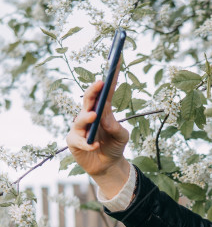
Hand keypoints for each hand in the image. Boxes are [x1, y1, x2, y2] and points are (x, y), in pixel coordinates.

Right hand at [65, 58, 128, 177]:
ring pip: (80, 119)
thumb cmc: (115, 146)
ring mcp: (80, 128)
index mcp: (103, 110)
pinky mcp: (74, 141)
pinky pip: (78, 140)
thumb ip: (116, 127)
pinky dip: (87, 143)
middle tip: (100, 83)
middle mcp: (89, 115)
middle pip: (88, 100)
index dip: (110, 77)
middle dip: (93, 90)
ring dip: (87, 117)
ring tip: (94, 116)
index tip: (116, 60)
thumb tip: (105, 118)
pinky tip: (95, 145)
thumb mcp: (121, 137)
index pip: (106, 92)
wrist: (108, 166)